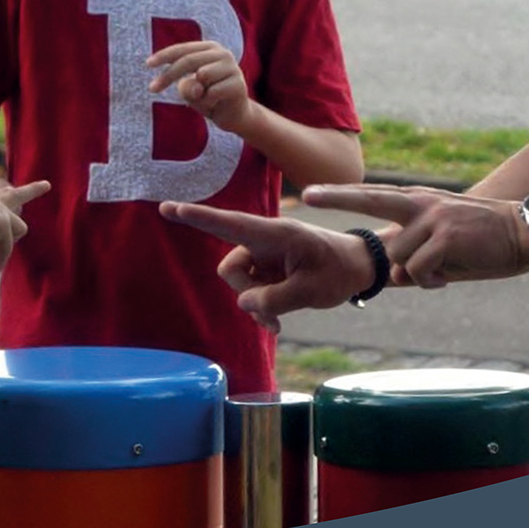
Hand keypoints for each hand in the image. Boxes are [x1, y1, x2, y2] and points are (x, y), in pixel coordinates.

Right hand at [0, 179, 50, 274]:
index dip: (4, 195)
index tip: (12, 188)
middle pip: (19, 195)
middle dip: (34, 190)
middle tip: (47, 185)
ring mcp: (1, 210)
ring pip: (18, 230)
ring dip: (8, 243)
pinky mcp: (5, 222)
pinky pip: (7, 248)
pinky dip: (2, 260)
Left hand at [147, 41, 250, 132]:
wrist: (234, 116)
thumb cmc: (208, 98)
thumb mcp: (189, 91)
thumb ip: (186, 86)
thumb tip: (197, 87)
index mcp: (210, 48)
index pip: (183, 49)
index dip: (164, 55)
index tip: (147, 64)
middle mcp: (223, 54)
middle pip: (188, 60)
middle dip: (168, 75)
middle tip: (152, 89)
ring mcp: (232, 68)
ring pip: (201, 76)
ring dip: (196, 93)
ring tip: (205, 98)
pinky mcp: (238, 84)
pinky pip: (211, 94)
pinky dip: (207, 103)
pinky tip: (216, 104)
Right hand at [159, 202, 373, 332]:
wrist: (360, 268)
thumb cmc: (340, 271)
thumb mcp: (312, 291)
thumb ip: (275, 299)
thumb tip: (244, 304)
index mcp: (276, 234)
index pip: (230, 224)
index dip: (198, 217)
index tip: (168, 208)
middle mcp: (264, 241)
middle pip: (230, 268)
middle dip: (245, 293)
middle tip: (273, 314)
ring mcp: (264, 255)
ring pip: (239, 283)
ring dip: (255, 304)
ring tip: (280, 319)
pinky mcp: (266, 268)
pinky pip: (249, 290)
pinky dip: (260, 306)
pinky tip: (277, 319)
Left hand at [303, 184, 528, 288]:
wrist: (527, 234)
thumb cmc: (482, 242)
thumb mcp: (442, 240)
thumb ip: (414, 251)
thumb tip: (393, 277)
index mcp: (417, 201)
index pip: (372, 196)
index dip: (340, 195)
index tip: (309, 193)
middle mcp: (421, 204)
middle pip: (370, 201)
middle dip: (336, 198)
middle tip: (307, 195)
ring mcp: (433, 218)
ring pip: (399, 258)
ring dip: (417, 274)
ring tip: (443, 271)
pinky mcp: (446, 237)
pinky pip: (419, 271)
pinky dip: (430, 281)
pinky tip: (449, 277)